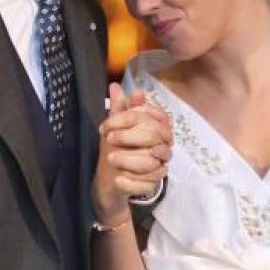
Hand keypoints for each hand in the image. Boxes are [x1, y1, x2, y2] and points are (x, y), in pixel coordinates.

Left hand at [92, 82, 171, 223]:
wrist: (113, 178)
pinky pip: (147, 184)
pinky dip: (131, 182)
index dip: (127, 118)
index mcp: (156, 128)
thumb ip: (119, 108)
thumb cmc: (118, 147)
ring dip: (128, 160)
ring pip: (151, 161)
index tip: (106, 126)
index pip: (149, 117)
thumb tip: (115, 85)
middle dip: (128, 137)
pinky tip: (118, 179)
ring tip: (111, 159)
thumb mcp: (116, 127)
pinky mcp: (153, 184)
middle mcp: (163, 145)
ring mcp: (160, 165)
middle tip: (109, 139)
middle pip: (153, 136)